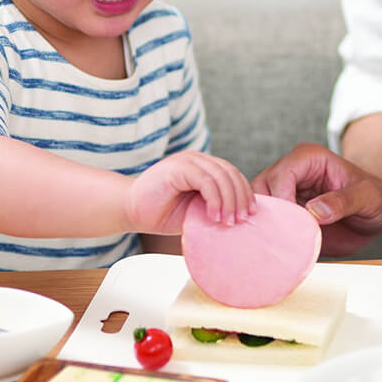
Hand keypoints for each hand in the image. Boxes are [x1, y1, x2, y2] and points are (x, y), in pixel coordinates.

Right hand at [125, 151, 252, 234]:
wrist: (130, 210)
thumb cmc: (162, 213)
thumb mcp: (195, 210)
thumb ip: (214, 206)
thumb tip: (241, 218)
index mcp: (203, 166)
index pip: (232, 174)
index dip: (245, 193)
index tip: (251, 213)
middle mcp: (197, 159)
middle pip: (230, 173)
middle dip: (241, 198)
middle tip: (242, 220)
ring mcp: (187, 160)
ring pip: (221, 176)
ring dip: (229, 201)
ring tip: (229, 222)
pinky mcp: (178, 167)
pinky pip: (206, 181)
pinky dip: (215, 200)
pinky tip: (214, 216)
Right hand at [253, 142, 381, 256]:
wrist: (374, 212)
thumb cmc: (374, 196)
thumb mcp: (368, 197)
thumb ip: (344, 201)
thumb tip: (315, 211)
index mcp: (308, 158)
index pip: (281, 175)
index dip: (282, 200)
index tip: (294, 225)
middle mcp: (290, 172)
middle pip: (260, 189)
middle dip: (268, 215)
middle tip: (282, 239)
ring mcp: (283, 193)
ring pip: (257, 207)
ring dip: (265, 227)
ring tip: (280, 245)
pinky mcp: (282, 213)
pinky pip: (265, 223)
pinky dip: (268, 237)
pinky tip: (279, 249)